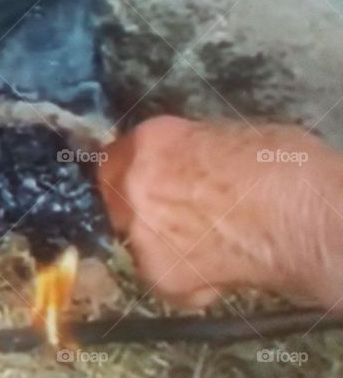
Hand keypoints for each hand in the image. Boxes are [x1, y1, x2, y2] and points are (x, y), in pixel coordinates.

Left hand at [98, 116, 342, 310]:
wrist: (307, 217)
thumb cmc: (284, 171)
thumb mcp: (224, 137)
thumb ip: (187, 151)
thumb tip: (185, 163)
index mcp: (149, 142)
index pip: (113, 159)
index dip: (131, 176)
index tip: (144, 187)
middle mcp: (132, 183)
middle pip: (115, 200)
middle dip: (139, 211)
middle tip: (177, 220)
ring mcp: (141, 231)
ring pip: (137, 242)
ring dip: (163, 246)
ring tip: (212, 246)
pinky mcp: (160, 274)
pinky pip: (164, 281)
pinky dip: (188, 282)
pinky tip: (222, 270)